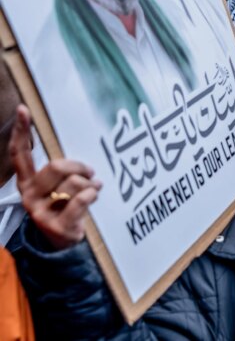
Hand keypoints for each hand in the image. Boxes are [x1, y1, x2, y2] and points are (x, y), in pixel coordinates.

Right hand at [10, 105, 101, 249]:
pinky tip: (94, 195)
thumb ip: (59, 171)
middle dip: (80, 167)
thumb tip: (73, 153)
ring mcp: (40, 211)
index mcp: (26, 183)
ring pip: (74, 183)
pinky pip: (81, 200)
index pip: (20, 153)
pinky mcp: (57, 225)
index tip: (24, 110)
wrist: (61, 245)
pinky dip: (93, 194)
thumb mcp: (56, 188)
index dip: (22, 131)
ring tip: (93, 188)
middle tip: (90, 172)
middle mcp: (29, 196)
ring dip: (91, 184)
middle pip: (57, 166)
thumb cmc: (63, 208)